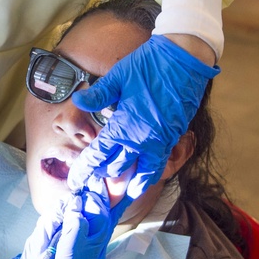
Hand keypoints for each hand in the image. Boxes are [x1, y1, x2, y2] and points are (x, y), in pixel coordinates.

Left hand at [68, 34, 218, 199]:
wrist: (184, 60)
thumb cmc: (148, 65)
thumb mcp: (117, 77)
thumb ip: (98, 95)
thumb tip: (77, 102)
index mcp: (124, 126)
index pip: (98, 157)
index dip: (84, 171)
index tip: (74, 182)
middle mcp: (142, 140)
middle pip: (117, 171)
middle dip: (102, 181)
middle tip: (91, 188)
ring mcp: (160, 142)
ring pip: (142, 175)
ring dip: (128, 187)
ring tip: (119, 199)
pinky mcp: (173, 138)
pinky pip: (158, 165)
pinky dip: (148, 176)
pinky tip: (142, 181)